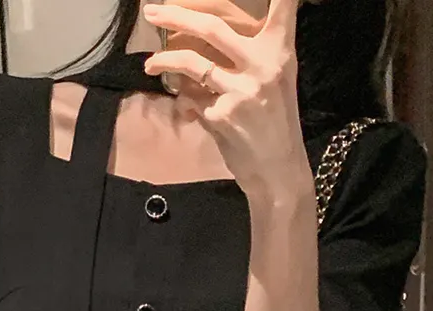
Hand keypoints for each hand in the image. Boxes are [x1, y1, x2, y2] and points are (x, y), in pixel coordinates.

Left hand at [142, 0, 311, 202]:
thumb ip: (248, 57)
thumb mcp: (273, 82)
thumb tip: (203, 41)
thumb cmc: (273, 126)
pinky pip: (192, 99)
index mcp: (279, 53)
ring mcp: (241, 91)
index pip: (282, 8)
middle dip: (175, 15)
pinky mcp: (222, 115)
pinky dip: (187, 103)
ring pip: (191, 62)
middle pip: (211, 27)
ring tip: (150, 63)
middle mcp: (262, 66)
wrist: (278, 172)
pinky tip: (191, 110)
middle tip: (153, 10)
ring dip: (164, 59)